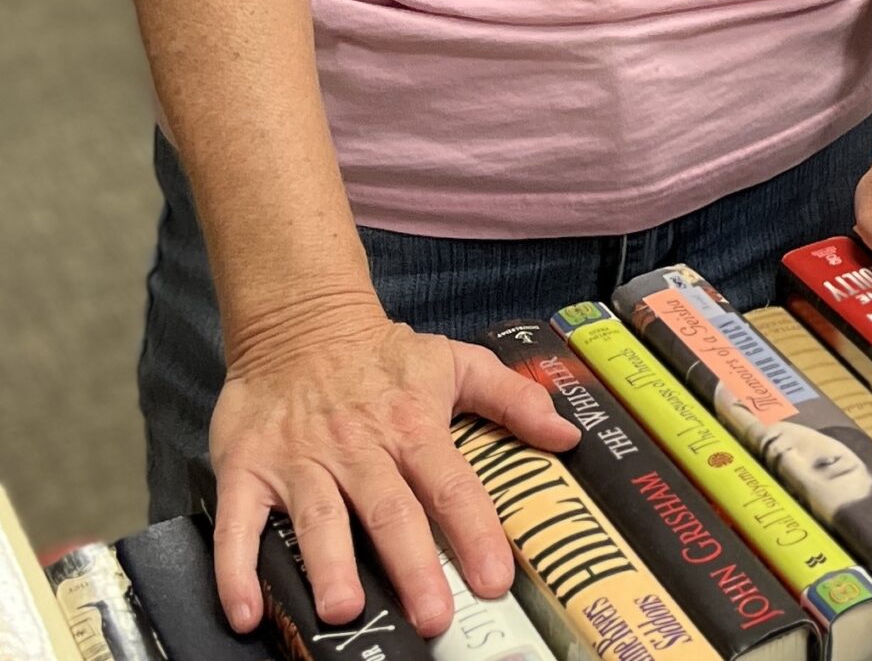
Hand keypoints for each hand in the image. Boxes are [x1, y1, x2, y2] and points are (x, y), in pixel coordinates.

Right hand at [208, 290, 572, 636]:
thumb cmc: (384, 356)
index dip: (476, 532)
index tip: (496, 579)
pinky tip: (244, 611)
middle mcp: (360, 449)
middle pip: (391, 511)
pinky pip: (238, 524)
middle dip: (413, 566)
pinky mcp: (246, 470)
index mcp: (413, 427)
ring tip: (345, 610)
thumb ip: (513, 399)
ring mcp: (300, 462)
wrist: (300, 322)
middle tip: (431, 617)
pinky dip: (235, 569)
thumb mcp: (456, 363)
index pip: (452, 484)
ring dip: (330, 566)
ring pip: (318, 519)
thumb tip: (567, 434)